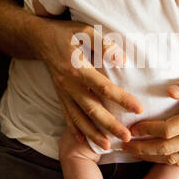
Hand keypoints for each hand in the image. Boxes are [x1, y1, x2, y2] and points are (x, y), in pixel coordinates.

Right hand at [33, 18, 142, 148]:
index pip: (104, 87)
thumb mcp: (85, 31)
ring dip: (93, 133)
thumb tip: (122, 61)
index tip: (138, 108)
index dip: (122, 99)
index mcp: (78, 68)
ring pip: (78, 117)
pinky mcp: (59, 95)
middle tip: (127, 137)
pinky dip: (74, 129)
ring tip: (107, 147)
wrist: (39, 38)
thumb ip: (104, 45)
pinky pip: (67, 115)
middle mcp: (69, 84)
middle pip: (92, 109)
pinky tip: (83, 141)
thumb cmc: (67, 33)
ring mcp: (63, 92)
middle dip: (110, 125)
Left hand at [124, 75, 178, 163]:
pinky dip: (163, 159)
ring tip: (133, 151)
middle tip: (125, 144)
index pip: (168, 129)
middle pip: (167, 147)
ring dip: (150, 156)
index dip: (148, 130)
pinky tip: (150, 154)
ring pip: (172, 158)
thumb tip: (170, 91)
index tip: (134, 127)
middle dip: (143, 148)